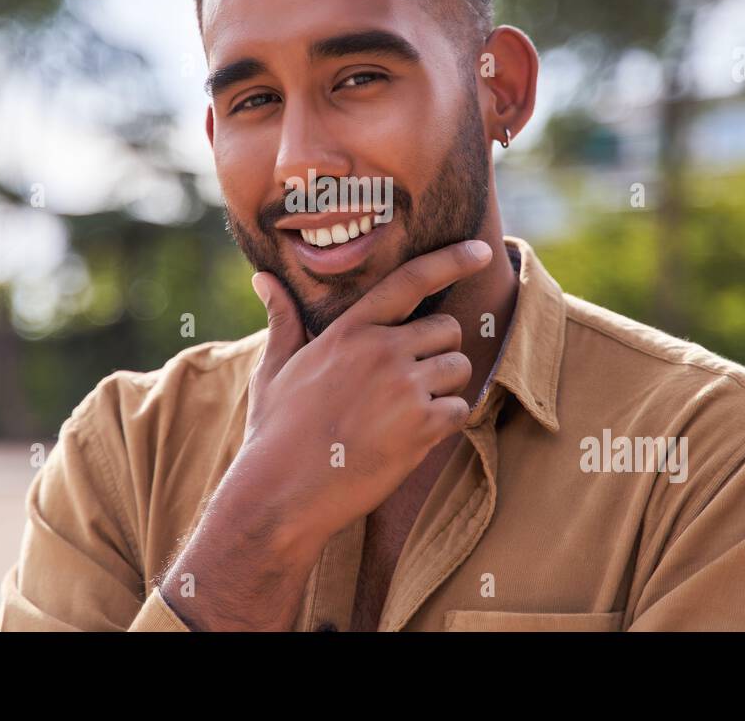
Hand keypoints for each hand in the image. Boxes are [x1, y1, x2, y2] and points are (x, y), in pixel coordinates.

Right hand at [239, 238, 492, 555]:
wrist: (280, 493)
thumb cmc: (274, 432)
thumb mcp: (273, 369)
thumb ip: (283, 320)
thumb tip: (263, 279)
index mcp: (349, 331)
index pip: (410, 281)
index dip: (451, 261)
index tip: (481, 251)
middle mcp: (381, 350)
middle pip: (447, 329)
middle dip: (438, 353)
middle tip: (408, 384)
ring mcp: (404, 387)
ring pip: (459, 368)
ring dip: (444, 389)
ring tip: (404, 414)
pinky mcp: (421, 427)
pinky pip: (459, 410)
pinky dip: (444, 425)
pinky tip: (409, 439)